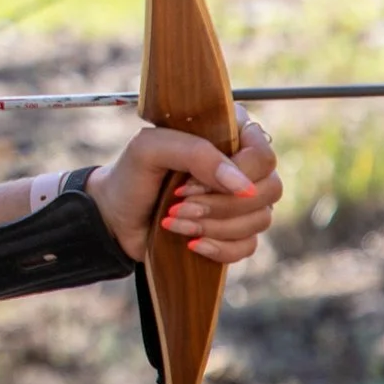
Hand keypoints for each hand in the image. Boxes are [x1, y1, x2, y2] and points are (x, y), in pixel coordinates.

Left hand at [85, 110, 280, 264]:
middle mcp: (243, 166)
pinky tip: (191, 243)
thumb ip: (196, 154)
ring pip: (260, 220)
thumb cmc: (132, 174)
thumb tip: (242, 187)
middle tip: (177, 203)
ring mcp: (242, 201)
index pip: (263, 154)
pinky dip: (219, 248)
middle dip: (221, 204)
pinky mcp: (235, 231)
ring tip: (173, 220)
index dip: (236, 174)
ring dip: (214, 226)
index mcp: (229, 134)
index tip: (189, 183)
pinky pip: (249, 246)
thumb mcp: (150, 149)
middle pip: (269, 189)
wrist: (115, 216)